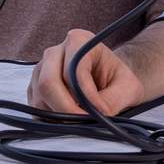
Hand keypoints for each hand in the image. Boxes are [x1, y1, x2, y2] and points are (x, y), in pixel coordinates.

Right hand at [26, 28, 144, 115]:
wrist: (110, 81)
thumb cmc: (118, 80)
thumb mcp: (129, 88)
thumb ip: (114, 99)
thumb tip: (97, 114)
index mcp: (78, 41)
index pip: (72, 70)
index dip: (86, 95)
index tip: (101, 111)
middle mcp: (54, 52)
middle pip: (48, 83)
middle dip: (67, 108)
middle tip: (85, 123)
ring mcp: (40, 70)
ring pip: (40, 98)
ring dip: (60, 116)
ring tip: (82, 119)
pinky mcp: (34, 89)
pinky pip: (36, 109)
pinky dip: (52, 120)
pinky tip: (70, 119)